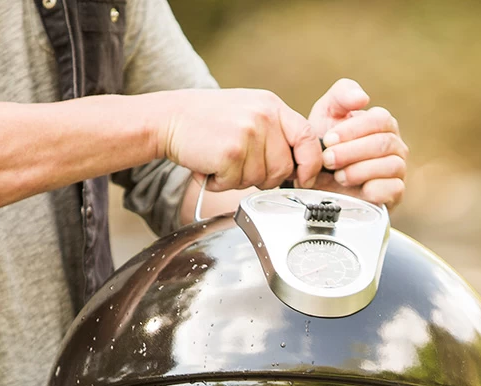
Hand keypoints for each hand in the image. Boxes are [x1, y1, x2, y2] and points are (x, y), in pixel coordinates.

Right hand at [156, 88, 322, 190]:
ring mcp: (248, 133)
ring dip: (239, 180)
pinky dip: (220, 183)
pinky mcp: (230, 152)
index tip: (304, 178)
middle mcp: (263, 117)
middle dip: (265, 178)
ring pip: (260, 179)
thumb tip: (301, 167)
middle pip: (284, 168)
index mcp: (272, 106)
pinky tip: (209, 165)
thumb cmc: (208, 121)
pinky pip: (235, 184)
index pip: (308, 138)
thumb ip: (276, 133)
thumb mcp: (249, 112)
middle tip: (240, 167)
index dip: (310, 164)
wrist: (169, 118)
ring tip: (222, 161)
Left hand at [308, 79, 406, 207]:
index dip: (353, 130)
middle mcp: (395, 145)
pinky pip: (394, 189)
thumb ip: (341, 95)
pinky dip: (373, 189)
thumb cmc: (327, 144)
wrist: (320, 180)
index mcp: (382, 123)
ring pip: (390, 166)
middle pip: (384, 143)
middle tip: (328, 159)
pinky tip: (355, 189)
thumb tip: (363, 97)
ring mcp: (398, 169)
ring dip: (359, 171)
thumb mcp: (327, 113)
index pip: (379, 120)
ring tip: (338, 176)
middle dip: (351, 152)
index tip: (329, 139)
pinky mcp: (396, 193)